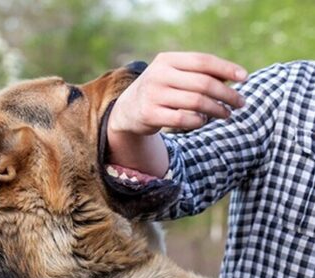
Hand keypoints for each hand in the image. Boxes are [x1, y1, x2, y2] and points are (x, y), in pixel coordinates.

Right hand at [107, 52, 247, 176]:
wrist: (128, 109)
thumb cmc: (161, 90)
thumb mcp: (174, 75)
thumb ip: (198, 73)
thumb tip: (235, 78)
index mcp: (166, 60)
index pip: (202, 61)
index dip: (226, 68)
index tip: (245, 78)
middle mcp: (158, 75)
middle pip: (203, 83)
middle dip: (227, 94)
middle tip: (240, 103)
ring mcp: (153, 95)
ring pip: (196, 102)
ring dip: (217, 110)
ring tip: (227, 114)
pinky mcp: (150, 114)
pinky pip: (184, 119)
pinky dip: (199, 121)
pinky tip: (204, 121)